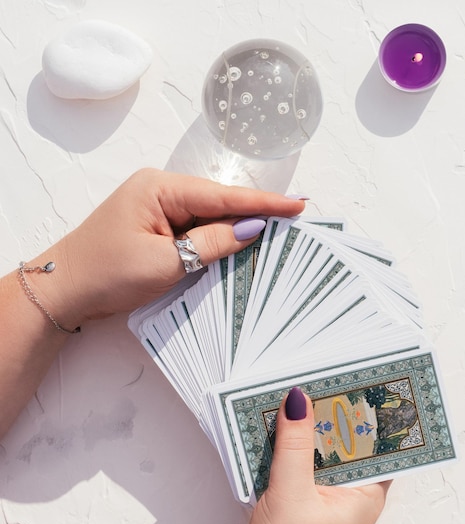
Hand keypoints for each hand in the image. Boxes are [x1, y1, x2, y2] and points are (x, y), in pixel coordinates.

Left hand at [29, 169, 305, 330]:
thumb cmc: (107, 272)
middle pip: (219, 203)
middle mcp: (161, 191)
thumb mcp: (166, 261)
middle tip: (294, 220)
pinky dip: (217, 240)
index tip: (297, 205)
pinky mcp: (158, 229)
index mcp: (161, 188)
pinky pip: (196, 230)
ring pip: (209, 218)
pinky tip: (239, 247)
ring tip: (276, 234)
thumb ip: (212, 242)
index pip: (223, 196)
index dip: (263, 203)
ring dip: (236, 229)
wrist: (63, 291)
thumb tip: (252, 229)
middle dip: (254, 213)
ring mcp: (159, 210)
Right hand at [237, 388, 390, 523]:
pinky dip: (292, 449)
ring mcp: (327, 499)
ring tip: (295, 395)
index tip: (358, 378)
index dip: (369, 411)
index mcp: (365, 494)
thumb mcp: (291, 495)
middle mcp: (351, 494)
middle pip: (346, 442)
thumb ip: (294, 446)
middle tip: (319, 378)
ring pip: (321, 452)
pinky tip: (278, 429)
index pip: (377, 442)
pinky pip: (303, 466)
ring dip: (308, 430)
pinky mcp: (305, 503)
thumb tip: (299, 399)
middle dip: (331, 413)